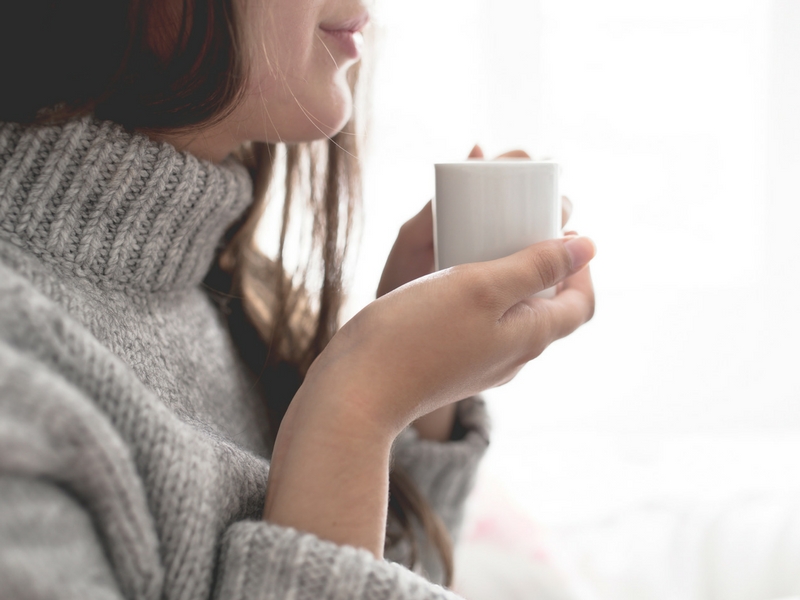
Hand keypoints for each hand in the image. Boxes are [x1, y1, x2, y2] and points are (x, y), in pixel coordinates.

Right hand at [377, 145, 574, 438]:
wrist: (358, 389)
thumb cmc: (417, 334)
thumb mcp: (482, 286)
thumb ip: (536, 266)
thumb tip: (589, 246)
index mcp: (529, 337)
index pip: (581, 304)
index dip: (581, 268)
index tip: (558, 233)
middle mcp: (512, 356)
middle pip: (549, 310)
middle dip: (545, 268)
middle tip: (518, 230)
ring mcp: (481, 364)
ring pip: (513, 317)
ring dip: (510, 280)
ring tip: (482, 247)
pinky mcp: (451, 364)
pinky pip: (482, 326)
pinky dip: (480, 297)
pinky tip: (450, 278)